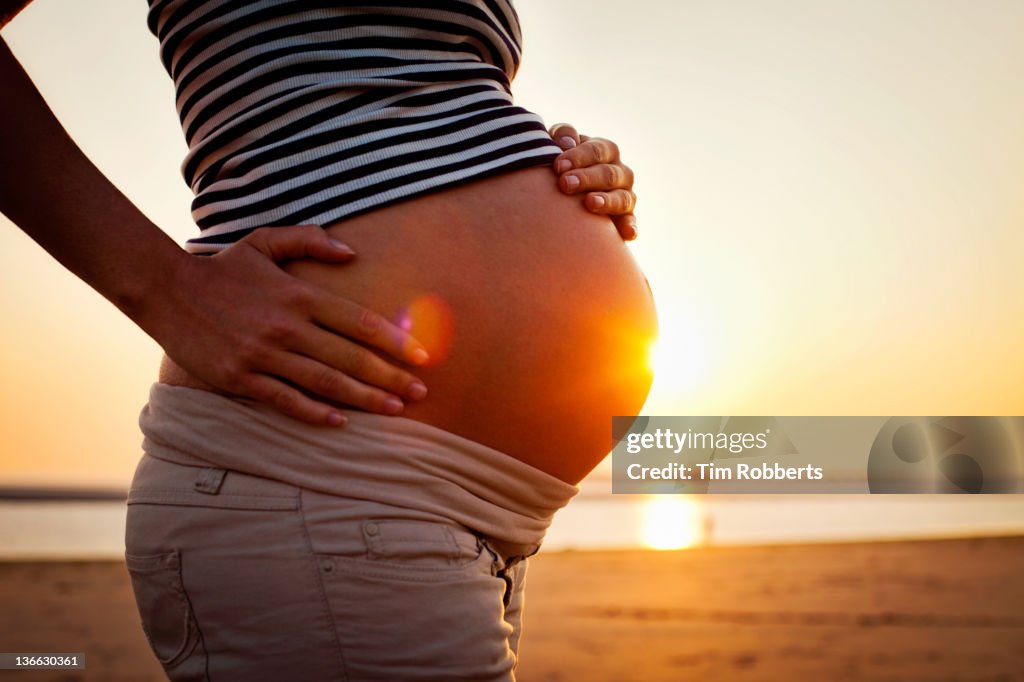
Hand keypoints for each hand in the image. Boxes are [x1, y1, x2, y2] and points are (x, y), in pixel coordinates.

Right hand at [146, 226, 429, 426]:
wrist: (166, 289)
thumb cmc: (223, 268)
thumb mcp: (265, 241)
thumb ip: (310, 241)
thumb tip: (352, 252)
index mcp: (298, 295)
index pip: (358, 320)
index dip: (393, 341)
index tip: (422, 356)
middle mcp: (286, 326)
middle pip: (349, 357)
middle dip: (390, 377)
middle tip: (421, 393)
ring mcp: (263, 354)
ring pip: (324, 382)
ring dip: (363, 398)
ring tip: (394, 410)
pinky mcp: (240, 377)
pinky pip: (284, 399)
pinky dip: (313, 412)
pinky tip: (339, 422)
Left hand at [549, 123, 637, 240]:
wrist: (565, 192)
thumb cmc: (562, 164)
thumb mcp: (559, 144)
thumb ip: (563, 135)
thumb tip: (568, 143)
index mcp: (606, 151)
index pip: (597, 151)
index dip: (578, 157)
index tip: (558, 166)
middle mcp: (620, 172)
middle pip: (609, 174)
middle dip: (587, 178)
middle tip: (565, 183)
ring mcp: (625, 195)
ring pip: (623, 197)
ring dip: (607, 200)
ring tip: (589, 203)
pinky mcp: (625, 219)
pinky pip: (631, 222)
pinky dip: (630, 226)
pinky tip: (627, 233)